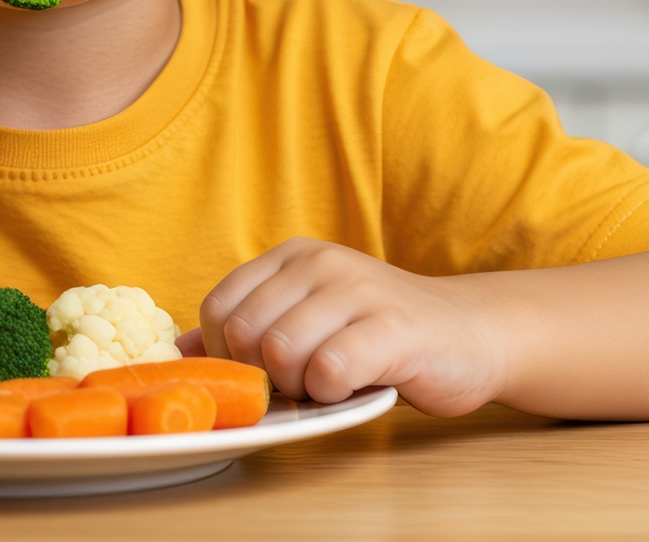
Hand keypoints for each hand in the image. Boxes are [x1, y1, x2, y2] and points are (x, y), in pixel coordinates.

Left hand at [189, 238, 508, 416]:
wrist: (470, 333)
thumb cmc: (378, 333)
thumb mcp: (307, 314)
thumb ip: (250, 326)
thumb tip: (178, 352)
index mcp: (291, 255)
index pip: (218, 307)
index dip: (226, 354)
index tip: (259, 372)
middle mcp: (320, 261)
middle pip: (245, 333)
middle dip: (262, 374)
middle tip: (300, 381)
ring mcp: (357, 290)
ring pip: (281, 352)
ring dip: (299, 387)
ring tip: (329, 382)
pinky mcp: (392, 328)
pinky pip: (329, 370)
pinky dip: (331, 393)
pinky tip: (353, 386)